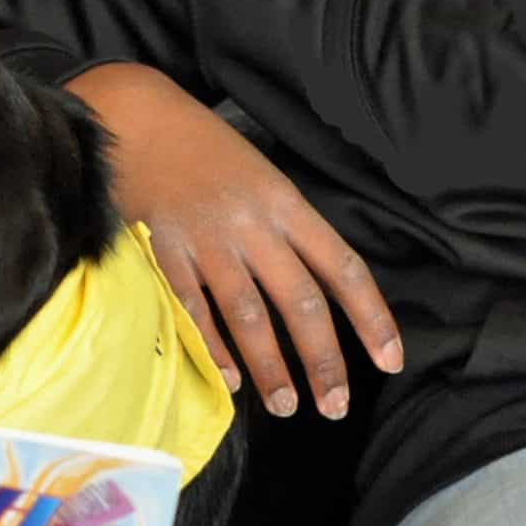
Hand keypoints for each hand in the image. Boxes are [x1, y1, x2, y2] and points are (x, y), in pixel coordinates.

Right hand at [68, 62, 400, 417]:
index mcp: (285, 204)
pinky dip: (213, 349)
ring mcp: (207, 241)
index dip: (371, 318)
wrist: (134, 118)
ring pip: (249, 316)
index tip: (390, 360)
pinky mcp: (165, 252)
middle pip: (300, 302)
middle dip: (323, 360)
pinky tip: (230, 380)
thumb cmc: (203, 150)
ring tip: (287, 406)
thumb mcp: (261, 176)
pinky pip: (194, 310)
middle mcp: (253, 226)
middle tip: (335, 407)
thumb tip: (316, 292)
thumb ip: (287, 230)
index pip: (343, 268)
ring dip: (271, 367)